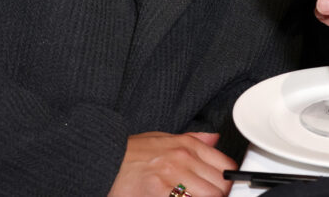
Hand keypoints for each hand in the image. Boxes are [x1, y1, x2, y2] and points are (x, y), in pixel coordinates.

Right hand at [108, 131, 234, 196]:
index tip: (223, 190)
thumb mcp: (162, 137)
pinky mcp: (160, 192)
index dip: (227, 182)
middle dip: (218, 196)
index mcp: (186, 145)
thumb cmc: (129, 153)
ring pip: (209, 196)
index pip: (225, 166)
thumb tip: (215, 139)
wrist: (101, 159)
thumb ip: (192, 139)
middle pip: (220, 186)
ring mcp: (172, 177)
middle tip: (205, 196)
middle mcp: (183, 158)